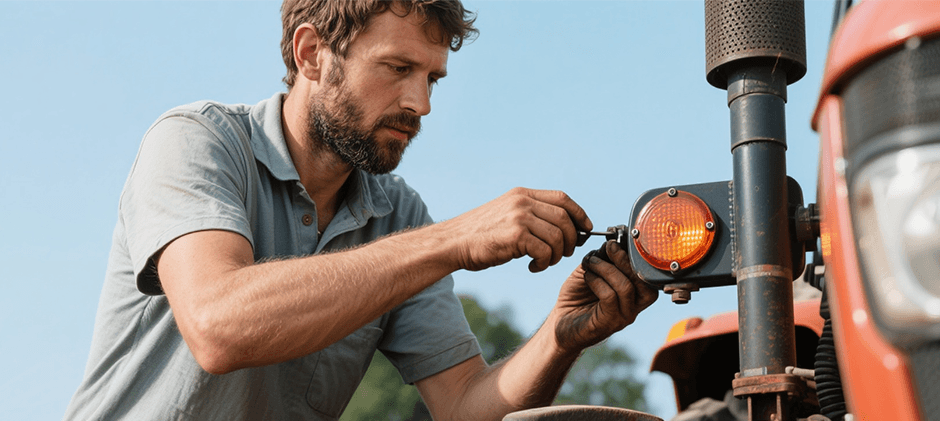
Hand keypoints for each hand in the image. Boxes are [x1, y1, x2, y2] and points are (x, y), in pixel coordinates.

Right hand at [444, 187, 591, 272]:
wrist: (453, 242)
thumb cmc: (479, 235)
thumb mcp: (506, 214)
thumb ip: (530, 214)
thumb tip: (561, 227)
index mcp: (522, 194)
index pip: (563, 198)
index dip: (579, 214)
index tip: (585, 229)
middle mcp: (523, 202)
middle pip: (565, 219)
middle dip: (570, 240)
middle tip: (563, 254)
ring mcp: (519, 217)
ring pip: (558, 237)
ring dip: (557, 255)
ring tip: (544, 262)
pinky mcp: (516, 235)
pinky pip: (545, 251)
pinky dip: (544, 263)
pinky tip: (532, 267)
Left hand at [551, 240, 658, 352]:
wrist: (560, 321)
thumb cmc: (577, 296)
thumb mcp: (592, 271)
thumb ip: (604, 258)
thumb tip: (613, 242)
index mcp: (634, 293)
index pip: (649, 274)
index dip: (637, 256)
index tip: (620, 240)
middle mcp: (634, 306)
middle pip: (643, 281)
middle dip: (625, 260)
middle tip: (609, 247)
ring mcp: (623, 316)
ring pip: (626, 287)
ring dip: (607, 269)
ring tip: (591, 263)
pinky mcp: (608, 323)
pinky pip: (609, 297)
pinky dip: (597, 281)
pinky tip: (587, 277)